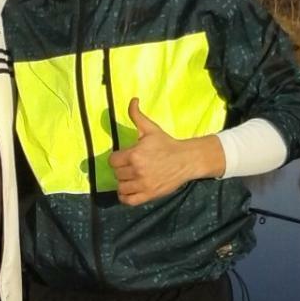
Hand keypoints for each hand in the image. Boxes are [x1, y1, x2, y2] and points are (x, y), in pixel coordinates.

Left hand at [108, 97, 225, 205]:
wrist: (186, 160)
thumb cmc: (167, 144)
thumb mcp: (151, 129)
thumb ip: (137, 116)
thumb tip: (133, 100)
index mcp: (135, 154)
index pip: (113, 161)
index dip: (117, 158)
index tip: (124, 157)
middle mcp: (137, 171)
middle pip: (117, 174)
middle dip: (122, 169)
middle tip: (131, 167)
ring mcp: (143, 184)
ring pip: (121, 187)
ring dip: (124, 183)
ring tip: (131, 178)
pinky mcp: (149, 195)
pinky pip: (128, 200)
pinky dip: (125, 197)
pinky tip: (129, 190)